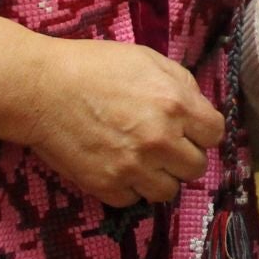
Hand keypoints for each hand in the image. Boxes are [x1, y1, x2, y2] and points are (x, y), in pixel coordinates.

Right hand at [0, 15, 223, 206]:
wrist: (43, 88)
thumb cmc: (94, 66)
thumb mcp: (148, 59)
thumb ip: (181, 84)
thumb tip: (198, 108)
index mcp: (175, 103)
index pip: (215, 133)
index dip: (203, 130)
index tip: (190, 128)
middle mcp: (160, 139)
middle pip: (196, 166)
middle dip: (183, 154)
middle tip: (163, 143)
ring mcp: (134, 167)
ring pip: (169, 191)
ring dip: (160, 176)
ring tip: (141, 158)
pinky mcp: (108, 186)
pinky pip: (134, 199)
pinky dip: (130, 186)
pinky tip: (117, 165)